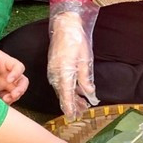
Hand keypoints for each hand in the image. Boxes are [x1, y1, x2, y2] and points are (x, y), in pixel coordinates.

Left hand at [0, 40, 28, 104]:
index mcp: (4, 62)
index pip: (18, 67)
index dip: (17, 73)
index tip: (8, 79)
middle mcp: (7, 73)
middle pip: (22, 82)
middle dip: (20, 89)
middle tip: (13, 95)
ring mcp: (2, 84)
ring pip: (15, 92)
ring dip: (13, 98)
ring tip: (4, 101)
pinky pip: (5, 99)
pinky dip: (4, 104)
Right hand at [47, 0, 99, 119]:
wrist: (65, 26)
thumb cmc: (76, 41)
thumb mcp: (85, 59)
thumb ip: (85, 78)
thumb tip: (89, 93)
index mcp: (64, 71)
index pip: (66, 94)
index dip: (70, 106)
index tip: (72, 116)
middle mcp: (56, 73)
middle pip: (63, 94)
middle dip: (72, 104)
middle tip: (82, 112)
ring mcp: (53, 70)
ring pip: (62, 88)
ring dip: (71, 97)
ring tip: (81, 104)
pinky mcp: (54, 66)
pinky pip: (60, 82)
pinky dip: (68, 88)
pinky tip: (76, 91)